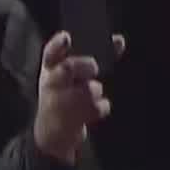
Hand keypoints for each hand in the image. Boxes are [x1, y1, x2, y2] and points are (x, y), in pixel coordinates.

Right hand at [33, 31, 124, 164]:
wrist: (52, 132)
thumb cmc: (64, 95)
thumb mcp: (71, 75)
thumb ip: (94, 55)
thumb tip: (119, 40)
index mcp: (50, 69)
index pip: (50, 52)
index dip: (58, 44)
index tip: (67, 37)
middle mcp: (51, 84)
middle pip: (68, 68)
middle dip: (83, 65)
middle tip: (94, 67)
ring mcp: (59, 104)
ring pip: (89, 90)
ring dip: (95, 91)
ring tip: (89, 96)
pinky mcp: (70, 121)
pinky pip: (97, 108)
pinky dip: (101, 108)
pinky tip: (91, 112)